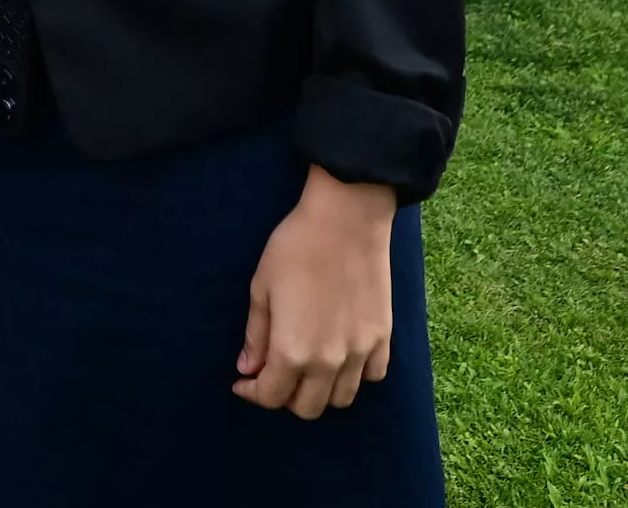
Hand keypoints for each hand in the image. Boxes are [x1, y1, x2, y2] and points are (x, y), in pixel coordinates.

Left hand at [235, 166, 396, 418]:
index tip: (244, 381)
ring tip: (307, 367)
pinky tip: (341, 356)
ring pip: (342, 398)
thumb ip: (256, 335)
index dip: (253, 393)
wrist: (347, 218)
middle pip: (308, 408)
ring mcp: (361, 352)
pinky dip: (356, 376)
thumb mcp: (262, 288)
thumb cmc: (296, 247)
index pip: (272, 396)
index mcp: (293, 350)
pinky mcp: (383, 337)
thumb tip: (248, 368)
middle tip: (274, 373)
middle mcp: (329, 361)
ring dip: (320, 391)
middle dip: (285, 397)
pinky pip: (373, 375)